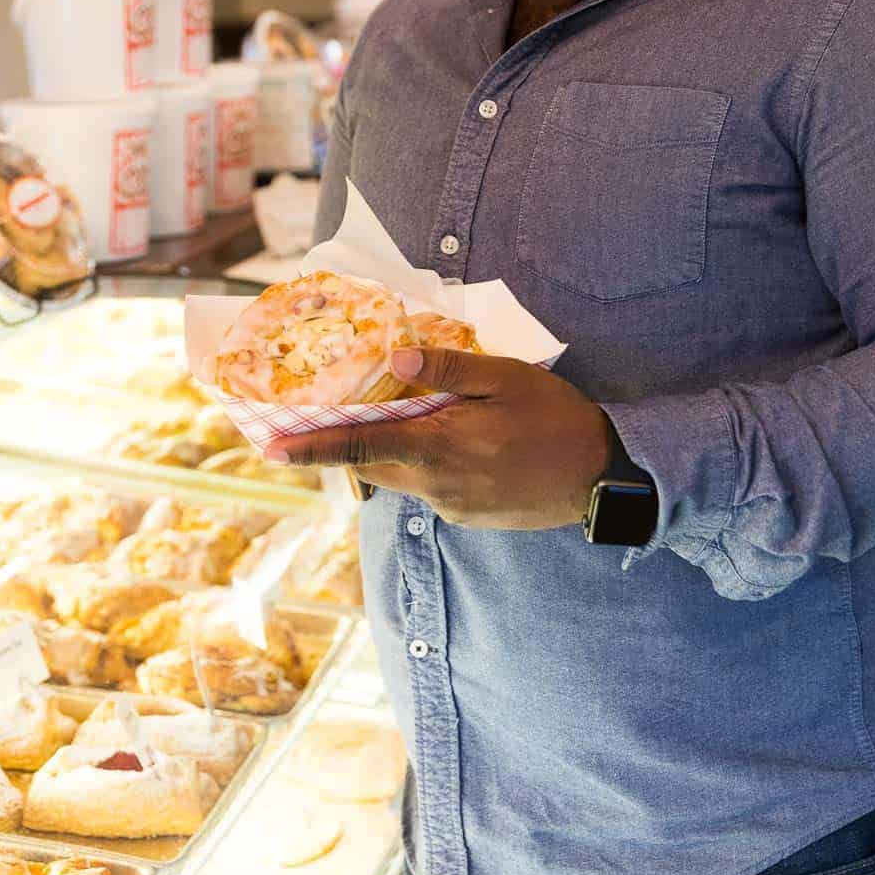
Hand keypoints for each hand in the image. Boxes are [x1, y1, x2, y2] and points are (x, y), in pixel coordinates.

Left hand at [262, 347, 612, 528]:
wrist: (603, 478)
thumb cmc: (556, 417)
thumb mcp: (507, 377)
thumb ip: (449, 368)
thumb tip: (393, 357)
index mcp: (440, 447)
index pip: (361, 447)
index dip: (312, 447)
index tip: (272, 448)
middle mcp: (437, 485)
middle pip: (372, 466)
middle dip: (346, 445)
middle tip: (324, 419)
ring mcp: (452, 506)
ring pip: (402, 477)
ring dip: (393, 450)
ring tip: (406, 417)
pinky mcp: (468, 516)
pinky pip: (430, 487)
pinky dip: (426, 462)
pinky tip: (457, 440)